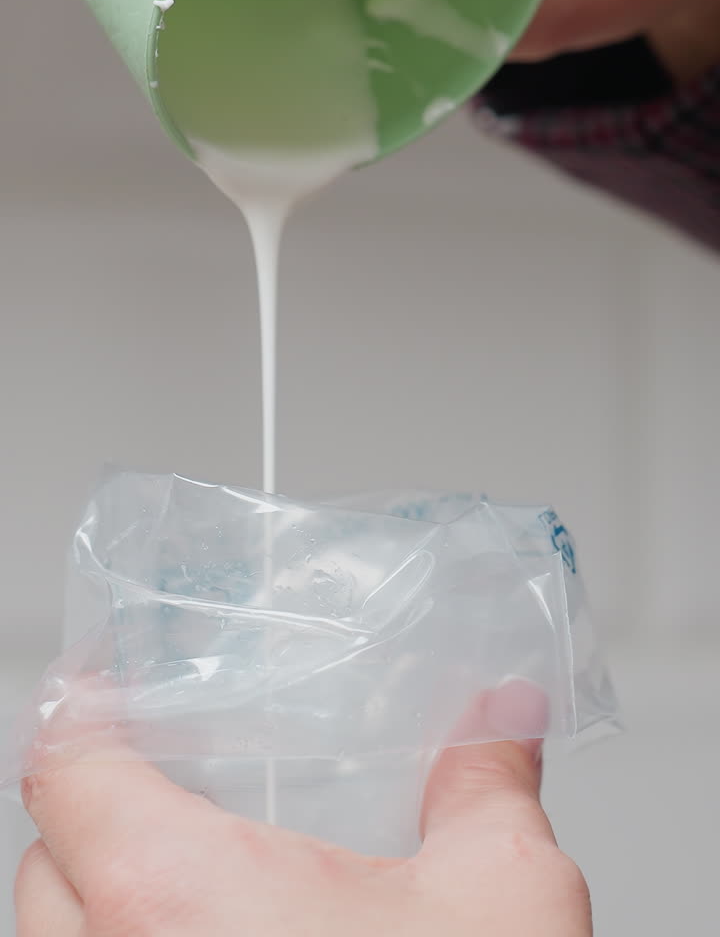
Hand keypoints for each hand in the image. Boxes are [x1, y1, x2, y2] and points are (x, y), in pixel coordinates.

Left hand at [16, 683, 590, 935]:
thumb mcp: (501, 906)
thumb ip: (488, 786)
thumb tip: (501, 722)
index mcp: (172, 902)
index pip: (62, 770)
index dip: (83, 715)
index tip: (112, 691)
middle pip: (42, 866)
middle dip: (91, 820)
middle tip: (165, 793)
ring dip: (96, 912)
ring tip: (186, 893)